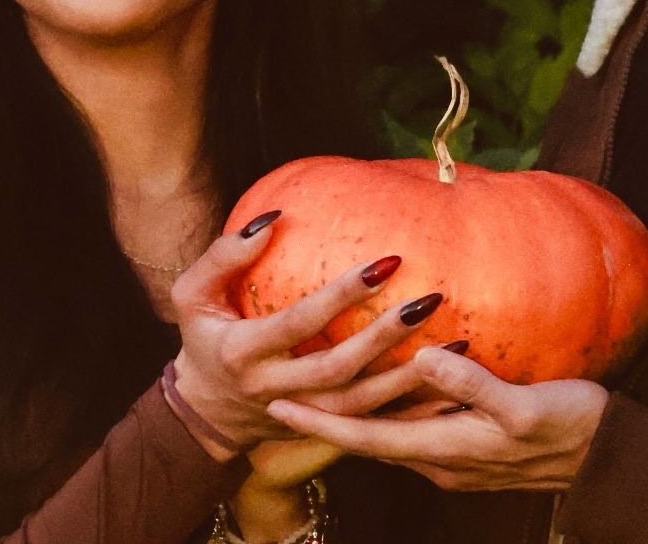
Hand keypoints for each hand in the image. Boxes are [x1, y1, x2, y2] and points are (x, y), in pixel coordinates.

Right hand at [168, 213, 441, 456]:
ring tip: (457, 346)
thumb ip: (223, 256)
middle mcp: (275, 389)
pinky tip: (454, 389)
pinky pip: (374, 425)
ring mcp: (302, 415)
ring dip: (410, 379)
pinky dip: (413, 411)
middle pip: (338, 369)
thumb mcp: (191, 295)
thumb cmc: (204, 336)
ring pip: (362, 406)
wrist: (206, 412)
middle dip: (384, 337)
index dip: (339, 295)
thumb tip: (272, 218)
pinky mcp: (323, 429)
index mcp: (243, 353)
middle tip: (429, 300)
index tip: (385, 263)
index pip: (297, 323)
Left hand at [266, 345, 609, 491]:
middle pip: (368, 440)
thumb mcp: (522, 406)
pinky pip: (415, 429)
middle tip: (278, 397)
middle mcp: (440, 461)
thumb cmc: (569, 428)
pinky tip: (387, 390)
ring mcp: (455, 458)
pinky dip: (388, 410)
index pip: (367, 438)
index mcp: (445, 451)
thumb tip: (420, 358)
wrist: (608, 459)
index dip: (320, 422)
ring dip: (353, 416)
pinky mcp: (471, 446)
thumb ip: (470, 385)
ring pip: (389, 435)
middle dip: (324, 420)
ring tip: (316, 393)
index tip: (276, 407)